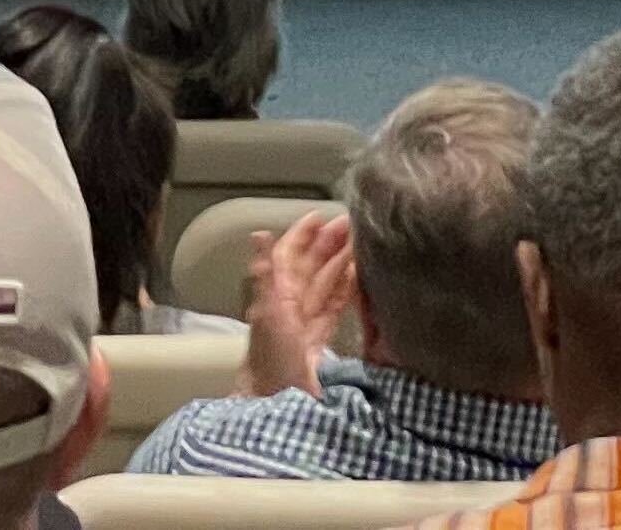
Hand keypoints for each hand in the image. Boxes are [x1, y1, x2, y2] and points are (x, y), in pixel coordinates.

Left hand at [238, 208, 355, 397]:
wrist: (276, 402)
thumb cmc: (271, 358)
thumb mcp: (269, 312)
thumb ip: (266, 273)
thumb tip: (259, 234)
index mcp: (274, 294)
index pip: (288, 255)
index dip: (302, 235)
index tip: (320, 216)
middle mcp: (288, 305)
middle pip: (309, 267)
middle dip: (327, 245)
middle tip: (350, 224)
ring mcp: (303, 323)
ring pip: (323, 285)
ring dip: (340, 264)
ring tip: (361, 245)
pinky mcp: (318, 340)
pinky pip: (332, 308)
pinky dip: (345, 292)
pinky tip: (359, 278)